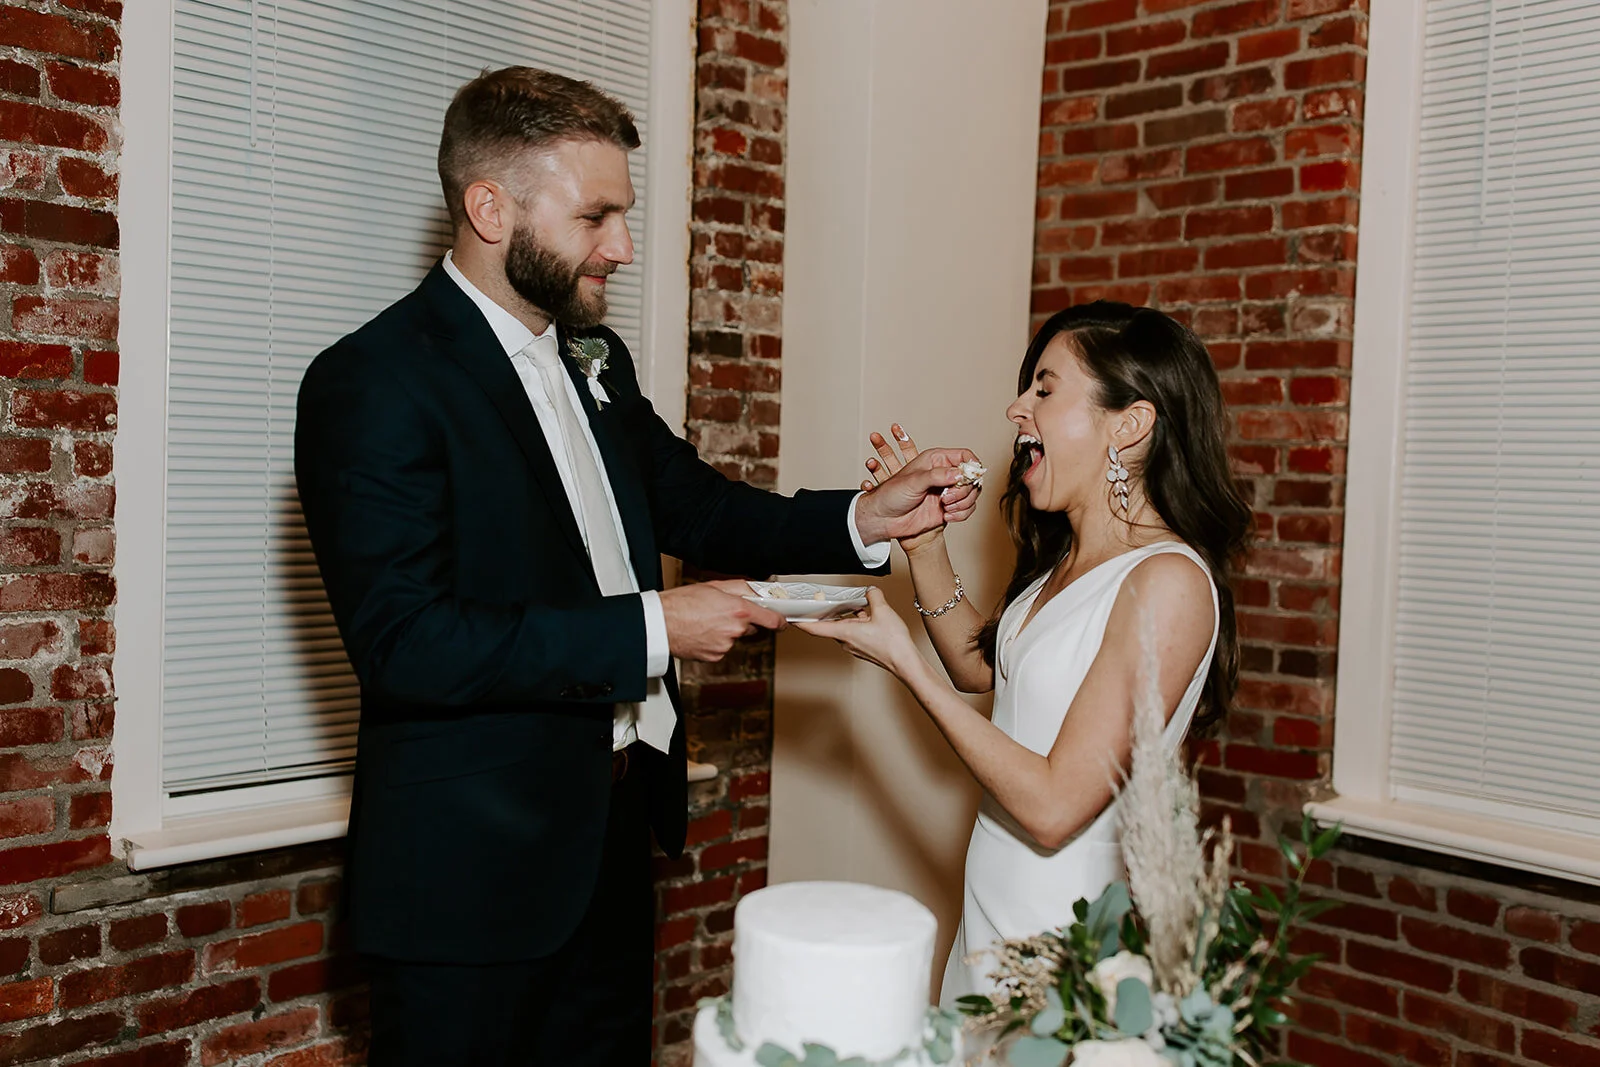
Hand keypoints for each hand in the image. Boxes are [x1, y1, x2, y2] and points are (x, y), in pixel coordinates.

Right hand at [659, 579, 785, 661]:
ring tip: (706, 621)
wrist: (660, 623)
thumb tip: (757, 589)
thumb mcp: (714, 586)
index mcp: (738, 610)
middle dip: (742, 621)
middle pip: (750, 628)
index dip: (779, 621)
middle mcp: (734, 630)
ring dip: (726, 631)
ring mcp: (725, 646)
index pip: (771, 620)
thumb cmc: (681, 603)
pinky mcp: (715, 657)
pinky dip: (716, 641)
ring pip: (734, 638)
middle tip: (723, 612)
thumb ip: (740, 588)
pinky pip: (722, 648)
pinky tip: (702, 632)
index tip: (781, 621)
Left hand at [794, 588, 920, 676]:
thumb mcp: (883, 611)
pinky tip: (869, 616)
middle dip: (828, 612)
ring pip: (844, 627)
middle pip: (830, 625)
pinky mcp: (863, 648)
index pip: (814, 628)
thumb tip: (871, 591)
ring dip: (847, 616)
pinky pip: (854, 632)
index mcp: (844, 632)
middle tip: (823, 601)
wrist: (905, 662)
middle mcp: (845, 641)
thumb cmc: (892, 643)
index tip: (791, 617)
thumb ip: (874, 597)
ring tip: (856, 604)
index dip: (801, 622)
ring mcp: (854, 646)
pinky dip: (857, 622)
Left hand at [855, 424, 981, 546]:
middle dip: (964, 490)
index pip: (964, 456)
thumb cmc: (891, 495)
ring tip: (945, 507)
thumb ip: (937, 475)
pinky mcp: (949, 507)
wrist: (884, 520)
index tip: (970, 477)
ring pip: (972, 494)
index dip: (972, 465)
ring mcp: (947, 491)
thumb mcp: (913, 481)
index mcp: (935, 460)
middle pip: (971, 477)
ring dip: (963, 503)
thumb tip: (960, 473)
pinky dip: (961, 514)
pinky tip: (947, 515)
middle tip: (947, 497)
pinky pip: (967, 509)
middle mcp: (944, 474)